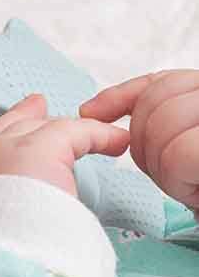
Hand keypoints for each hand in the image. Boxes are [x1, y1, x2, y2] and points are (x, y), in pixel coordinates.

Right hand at [0, 94, 128, 203]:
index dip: (0, 130)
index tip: (11, 122)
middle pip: (10, 125)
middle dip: (25, 115)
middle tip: (38, 104)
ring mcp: (9, 148)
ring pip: (43, 128)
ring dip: (70, 131)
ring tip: (97, 132)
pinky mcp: (42, 149)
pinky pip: (77, 132)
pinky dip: (100, 136)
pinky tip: (117, 141)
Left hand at [80, 69, 198, 209]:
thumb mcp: (173, 142)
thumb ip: (146, 114)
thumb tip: (87, 111)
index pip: (160, 83)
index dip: (119, 99)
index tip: (92, 116)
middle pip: (158, 103)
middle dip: (144, 143)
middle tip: (164, 171)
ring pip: (165, 124)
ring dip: (162, 166)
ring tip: (186, 183)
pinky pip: (181, 154)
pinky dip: (177, 179)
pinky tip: (194, 193)